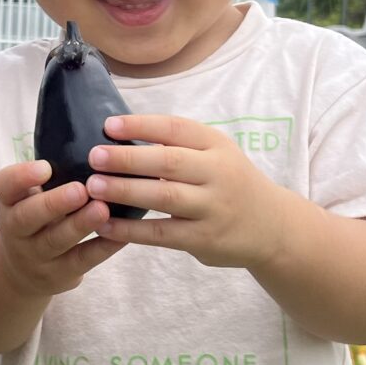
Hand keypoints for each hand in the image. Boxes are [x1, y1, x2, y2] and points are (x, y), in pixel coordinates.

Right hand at [0, 159, 123, 298]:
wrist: (21, 271)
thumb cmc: (37, 217)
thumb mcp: (29, 196)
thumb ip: (52, 174)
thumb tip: (96, 143)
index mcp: (10, 201)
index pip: (4, 186)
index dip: (21, 176)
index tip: (45, 167)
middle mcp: (16, 229)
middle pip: (27, 217)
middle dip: (53, 203)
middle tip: (80, 190)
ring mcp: (35, 255)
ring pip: (55, 241)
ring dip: (80, 225)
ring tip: (103, 209)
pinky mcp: (59, 274)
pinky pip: (81, 260)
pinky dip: (103, 247)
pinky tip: (122, 234)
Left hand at [85, 113, 292, 269]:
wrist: (272, 227)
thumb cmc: (230, 183)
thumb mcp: (216, 154)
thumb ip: (179, 146)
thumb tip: (120, 136)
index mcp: (217, 145)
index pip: (176, 129)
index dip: (142, 125)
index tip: (109, 125)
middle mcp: (218, 173)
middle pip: (168, 162)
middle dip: (128, 158)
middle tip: (94, 156)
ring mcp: (213, 208)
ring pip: (164, 197)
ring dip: (126, 190)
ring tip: (93, 187)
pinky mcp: (204, 239)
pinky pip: (162, 234)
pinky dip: (131, 230)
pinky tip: (104, 225)